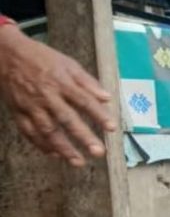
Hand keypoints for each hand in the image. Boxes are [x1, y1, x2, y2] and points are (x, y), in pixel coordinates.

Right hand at [0, 23, 115, 165]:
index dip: (99, 115)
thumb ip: (87, 82)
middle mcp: (46, 96)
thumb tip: (107, 97)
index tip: (112, 128)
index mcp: (61, 82)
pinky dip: (40, 145)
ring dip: (63, 148)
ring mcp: (30, 106)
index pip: (84, 101)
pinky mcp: (18, 112)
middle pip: (67, 119)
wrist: (6, 54)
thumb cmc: (41, 58)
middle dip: (83, 137)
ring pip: (47, 130)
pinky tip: (54, 154)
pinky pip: (29, 132)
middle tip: (98, 152)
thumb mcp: (67, 63)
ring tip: (78, 162)